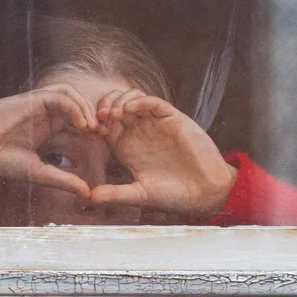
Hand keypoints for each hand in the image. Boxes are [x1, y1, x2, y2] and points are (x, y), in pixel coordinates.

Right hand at [0, 85, 98, 197]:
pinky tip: (82, 124)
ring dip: (86, 107)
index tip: (105, 144)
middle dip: (95, 115)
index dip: (93, 129)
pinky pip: (59, 95)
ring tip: (94, 128)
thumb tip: (88, 194)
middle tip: (106, 133)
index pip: (77, 121)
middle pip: (78, 104)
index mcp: (47, 129)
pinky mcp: (31, 99)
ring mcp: (37, 105)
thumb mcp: (39, 172)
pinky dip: (74, 106)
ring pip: (70, 94)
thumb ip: (63, 179)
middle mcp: (44, 114)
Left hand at [89, 90, 237, 218]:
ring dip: (120, 101)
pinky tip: (129, 109)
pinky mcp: (173, 119)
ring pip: (133, 99)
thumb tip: (90, 197)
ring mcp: (156, 124)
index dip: (95, 123)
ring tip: (113, 113)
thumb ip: (116, 194)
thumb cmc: (174, 196)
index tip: (90, 130)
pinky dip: (140, 101)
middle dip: (104, 106)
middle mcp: (140, 133)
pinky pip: (153, 102)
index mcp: (128, 148)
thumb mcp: (140, 195)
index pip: (105, 126)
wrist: (206, 192)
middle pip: (115, 107)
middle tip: (99, 117)